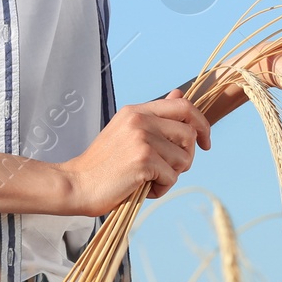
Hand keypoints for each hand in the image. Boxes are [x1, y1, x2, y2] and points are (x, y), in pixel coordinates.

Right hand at [59, 90, 210, 212]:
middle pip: (189, 134)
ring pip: (184, 159)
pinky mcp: (143, 160)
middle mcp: (140, 120)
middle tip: (170, 170)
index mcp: (136, 111)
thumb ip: (155, 117)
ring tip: (149, 180)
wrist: (76, 184)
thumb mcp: (128, 132)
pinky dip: (161, 188)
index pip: (184, 106)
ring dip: (171, 176)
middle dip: (187, 156)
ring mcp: (141, 139)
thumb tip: (180, 93)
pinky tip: (143, 188)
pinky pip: (172, 177)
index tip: (205, 143)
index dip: (201, 124)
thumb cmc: (104, 165)